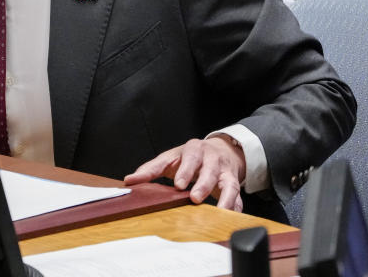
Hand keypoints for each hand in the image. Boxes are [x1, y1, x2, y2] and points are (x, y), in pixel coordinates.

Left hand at [124, 136, 245, 211]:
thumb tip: (129, 180)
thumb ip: (150, 169)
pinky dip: (236, 207)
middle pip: (210, 171)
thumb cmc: (190, 157)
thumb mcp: (170, 158)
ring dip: (225, 197)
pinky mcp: (234, 185)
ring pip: (229, 184)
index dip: (185, 171)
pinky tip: (230, 217)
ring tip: (220, 211)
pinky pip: (238, 197)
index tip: (178, 185)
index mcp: (195, 150)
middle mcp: (212, 160)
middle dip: (203, 184)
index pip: (191, 158)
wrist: (220, 151)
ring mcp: (225, 172)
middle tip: (195, 198)